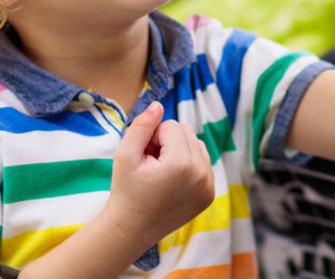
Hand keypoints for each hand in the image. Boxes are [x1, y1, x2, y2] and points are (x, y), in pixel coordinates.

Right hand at [104, 102, 214, 243]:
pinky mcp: (210, 194)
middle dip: (167, 142)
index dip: (152, 138)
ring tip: (161, 173)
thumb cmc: (125, 191)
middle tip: (151, 165)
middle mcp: (201, 175)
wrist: (131, 230)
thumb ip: (141, 126)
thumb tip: (158, 104)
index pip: (171, 126)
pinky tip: (171, 181)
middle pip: (187, 132)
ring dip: (179, 151)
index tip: (144, 159)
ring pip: (197, 145)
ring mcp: (208, 186)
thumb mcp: (125, 155)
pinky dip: (188, 165)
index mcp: (182, 164)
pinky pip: (203, 162)